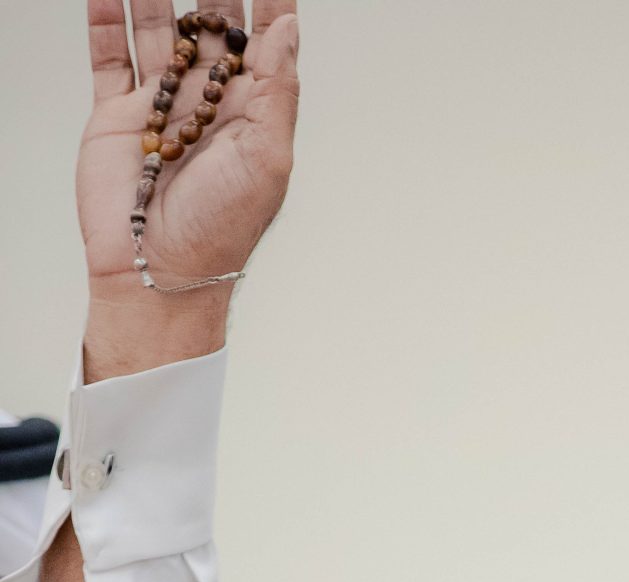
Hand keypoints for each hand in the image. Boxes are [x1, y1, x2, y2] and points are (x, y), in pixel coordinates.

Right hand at [79, 1, 300, 378]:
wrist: (160, 272)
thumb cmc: (222, 228)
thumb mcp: (266, 159)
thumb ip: (277, 90)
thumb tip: (288, 27)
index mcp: (251, 111)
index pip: (264, 41)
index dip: (269, 2)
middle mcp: (207, 101)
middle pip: (209, 22)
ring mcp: (162, 105)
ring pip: (157, 27)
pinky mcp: (118, 114)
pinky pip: (109, 53)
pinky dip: (103, 16)